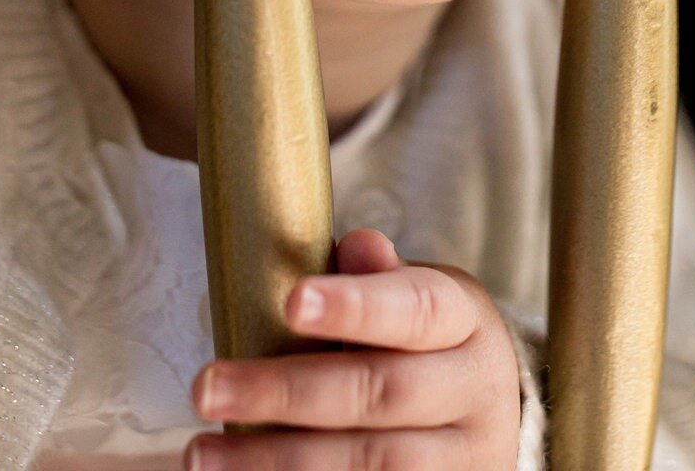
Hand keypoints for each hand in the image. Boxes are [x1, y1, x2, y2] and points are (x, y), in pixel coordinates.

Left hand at [185, 228, 521, 469]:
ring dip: (279, 461)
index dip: (356, 307)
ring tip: (203, 454)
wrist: (491, 419)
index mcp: (465, 323)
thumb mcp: (415, 300)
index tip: (292, 301)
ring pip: (373, 465)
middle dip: (287, 393)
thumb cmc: (428, 345)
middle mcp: (475, 392)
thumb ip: (377, 281)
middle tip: (205, 388)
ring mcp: (462, 459)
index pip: (416, 309)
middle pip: (381, 394)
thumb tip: (355, 246)